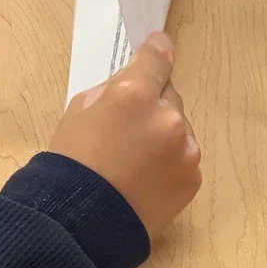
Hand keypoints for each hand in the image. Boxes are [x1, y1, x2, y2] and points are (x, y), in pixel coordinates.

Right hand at [49, 32, 200, 242]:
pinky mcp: (193, 178)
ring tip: (137, 160)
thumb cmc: (73, 162)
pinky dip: (171, 162)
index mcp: (134, 94)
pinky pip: (185, 157)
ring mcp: (186, 150)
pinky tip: (147, 178)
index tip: (160, 45)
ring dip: (165, 135)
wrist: (84, 222)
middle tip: (131, 126)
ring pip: (180, 129)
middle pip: (169, 96)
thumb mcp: (80, 110)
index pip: (157, 58)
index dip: (158, 49)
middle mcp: (168, 118)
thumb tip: (134, 84)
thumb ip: (114, 91)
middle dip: (155, 104)